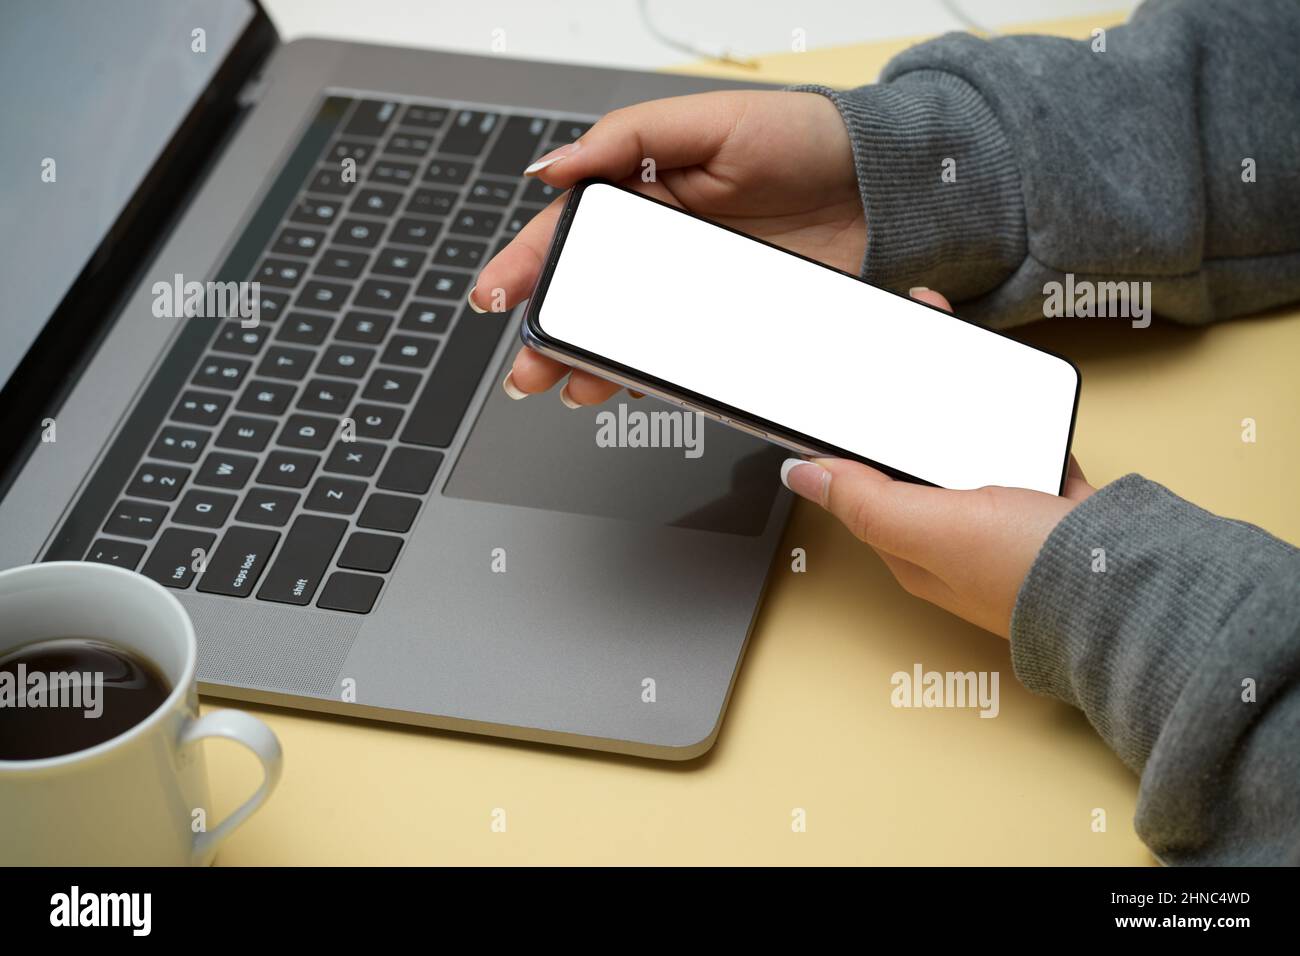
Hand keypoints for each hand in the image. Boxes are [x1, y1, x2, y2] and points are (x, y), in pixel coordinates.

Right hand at [471, 90, 864, 406]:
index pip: (571, 232)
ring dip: (594, 367)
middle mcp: (665, 246)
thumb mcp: (711, 122)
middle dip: (552, 336)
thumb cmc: (801, 137)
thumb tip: (554, 168)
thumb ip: (629, 138)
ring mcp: (698, 289)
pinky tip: (632, 390)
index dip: (528, 264)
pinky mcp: (736, 322)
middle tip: (528, 372)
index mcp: (647, 192)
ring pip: (631, 334)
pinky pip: (686, 356)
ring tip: (571, 392)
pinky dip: (655, 377)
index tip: (497, 297)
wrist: (883, 184)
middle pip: (592, 295)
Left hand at [781, 289, 1095, 638]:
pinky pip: (1020, 441)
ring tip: (948, 346)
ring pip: (968, 442)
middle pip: (916, 453)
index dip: (849, 433)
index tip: (843, 382)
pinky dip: (1012, 411)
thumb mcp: (932, 530)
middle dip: (903, 399)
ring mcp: (1006, 515)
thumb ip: (867, 502)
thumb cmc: (1031, 573)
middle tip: (901, 340)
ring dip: (956, 398)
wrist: (1138, 585)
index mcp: (916, 546)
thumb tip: (802, 475)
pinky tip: (1008, 384)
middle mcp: (956, 533)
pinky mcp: (1050, 496)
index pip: (864, 481)